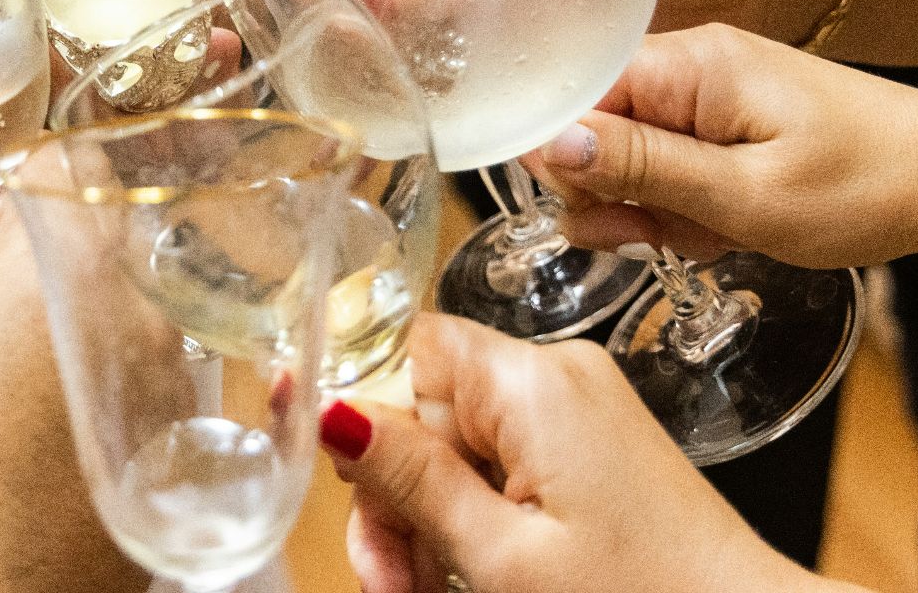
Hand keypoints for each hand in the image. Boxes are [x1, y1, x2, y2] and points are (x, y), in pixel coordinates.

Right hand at [321, 313, 846, 592]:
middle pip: (423, 409)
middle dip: (394, 497)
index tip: (338, 480)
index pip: (404, 349)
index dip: (358, 410)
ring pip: (455, 447)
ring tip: (421, 592)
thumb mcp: (501, 555)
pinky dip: (475, 519)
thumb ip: (408, 478)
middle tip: (388, 582)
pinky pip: (500, 464)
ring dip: (428, 521)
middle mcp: (556, 375)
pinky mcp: (590, 443)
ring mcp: (577, 410)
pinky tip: (462, 575)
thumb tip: (328, 407)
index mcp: (533, 383)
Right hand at [523, 23, 917, 267]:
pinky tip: (719, 222)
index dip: (566, 159)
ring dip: (649, 206)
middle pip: (590, 126)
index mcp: (690, 65)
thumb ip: (640, 169)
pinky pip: (664, 160)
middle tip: (659, 233)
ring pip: (624, 153)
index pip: (572, 93)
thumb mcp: (745, 196)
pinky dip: (680, 202)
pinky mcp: (724, 117)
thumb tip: (549, 144)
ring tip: (707, 230)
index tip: (600, 210)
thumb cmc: (868, 186)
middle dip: (610, 192)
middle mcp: (690, 63)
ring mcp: (707, 90)